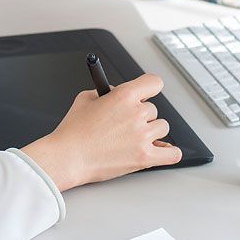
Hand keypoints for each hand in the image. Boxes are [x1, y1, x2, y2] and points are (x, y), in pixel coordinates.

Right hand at [22, 73, 181, 191]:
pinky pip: (172, 154)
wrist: (67, 157)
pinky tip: (160, 150)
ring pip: (162, 128)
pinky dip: (168, 152)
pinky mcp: (145, 157)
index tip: (147, 92)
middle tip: (125, 124)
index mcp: (124, 95)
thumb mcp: (85, 99)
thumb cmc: (72, 132)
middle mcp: (137, 114)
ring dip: (151, 132)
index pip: (154, 82)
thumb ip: (105, 92)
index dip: (150, 87)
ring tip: (133, 139)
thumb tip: (116, 94)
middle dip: (141, 116)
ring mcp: (142, 136)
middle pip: (153, 110)